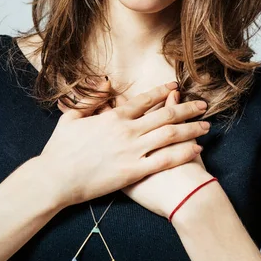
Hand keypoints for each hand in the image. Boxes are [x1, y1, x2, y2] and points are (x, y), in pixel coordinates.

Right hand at [37, 79, 209, 209]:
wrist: (54, 179)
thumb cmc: (60, 149)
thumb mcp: (72, 116)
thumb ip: (91, 98)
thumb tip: (106, 81)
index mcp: (113, 116)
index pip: (145, 99)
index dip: (163, 92)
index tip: (176, 87)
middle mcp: (127, 130)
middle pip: (165, 114)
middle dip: (187, 108)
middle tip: (203, 105)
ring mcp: (131, 151)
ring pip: (169, 135)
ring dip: (191, 128)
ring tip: (206, 125)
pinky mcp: (133, 172)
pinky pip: (164, 160)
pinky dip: (182, 153)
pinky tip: (196, 149)